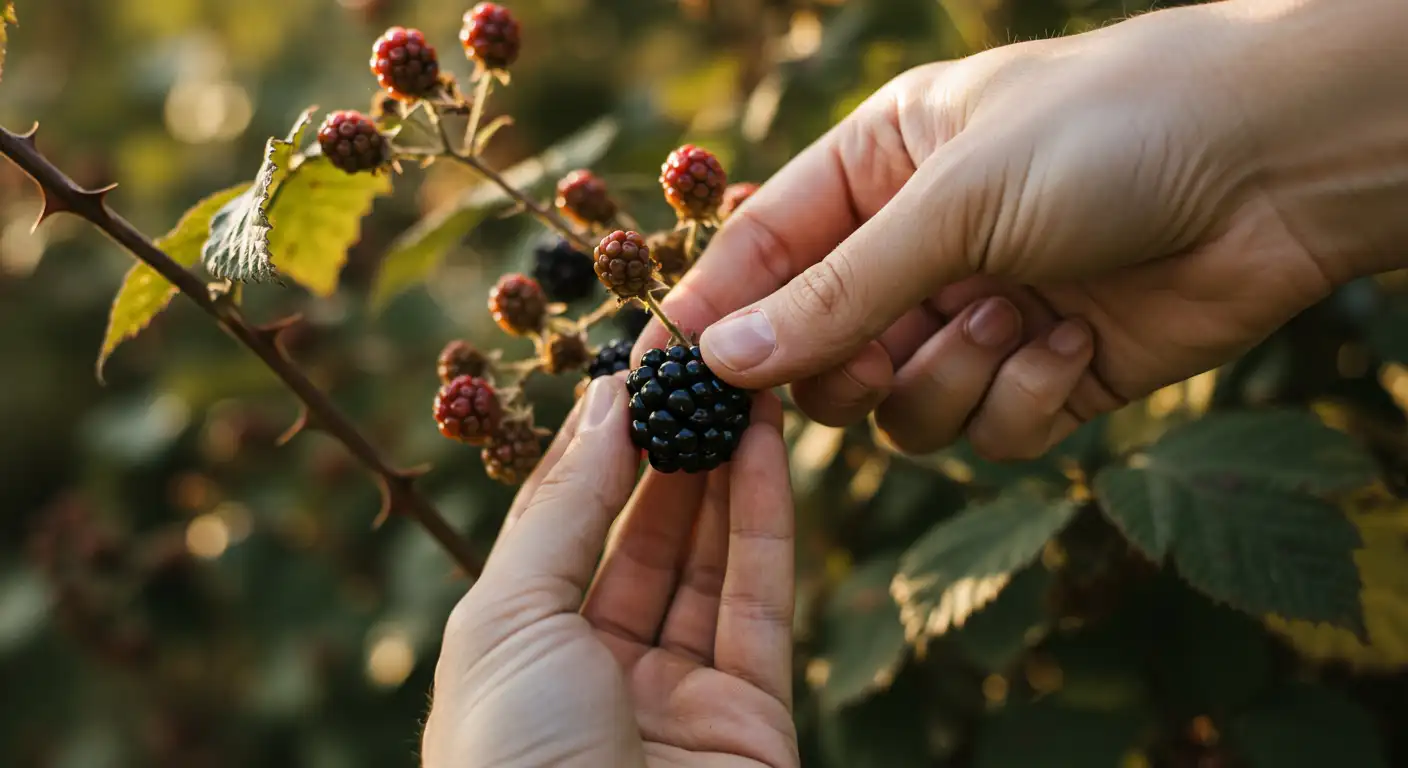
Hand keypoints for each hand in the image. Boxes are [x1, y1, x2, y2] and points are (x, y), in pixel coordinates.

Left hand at [421, 376, 798, 767]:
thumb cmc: (512, 762)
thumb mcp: (506, 620)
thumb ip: (562, 512)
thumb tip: (603, 405)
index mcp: (519, 655)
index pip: (562, 527)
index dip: (594, 447)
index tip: (626, 371)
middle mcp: (598, 673)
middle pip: (643, 541)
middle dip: (667, 450)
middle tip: (692, 368)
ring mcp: (679, 696)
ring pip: (709, 564)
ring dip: (724, 471)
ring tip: (737, 384)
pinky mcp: (753, 718)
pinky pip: (759, 601)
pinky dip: (765, 519)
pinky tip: (765, 443)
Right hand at [637, 0, 1407, 459]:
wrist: (1278, 165)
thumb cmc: (1105, 134)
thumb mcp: (952, 203)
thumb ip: (835, 294)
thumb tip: (721, 364)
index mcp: (877, 170)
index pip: (761, 253)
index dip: (712, 316)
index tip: (663, 380)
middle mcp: (920, 246)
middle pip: (819, 354)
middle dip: (843, 366)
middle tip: (870, 356)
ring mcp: (979, 313)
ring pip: (898, 409)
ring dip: (945, 378)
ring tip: (1009, 316)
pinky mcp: (1045, 375)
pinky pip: (985, 430)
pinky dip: (1019, 397)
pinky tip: (1069, 342)